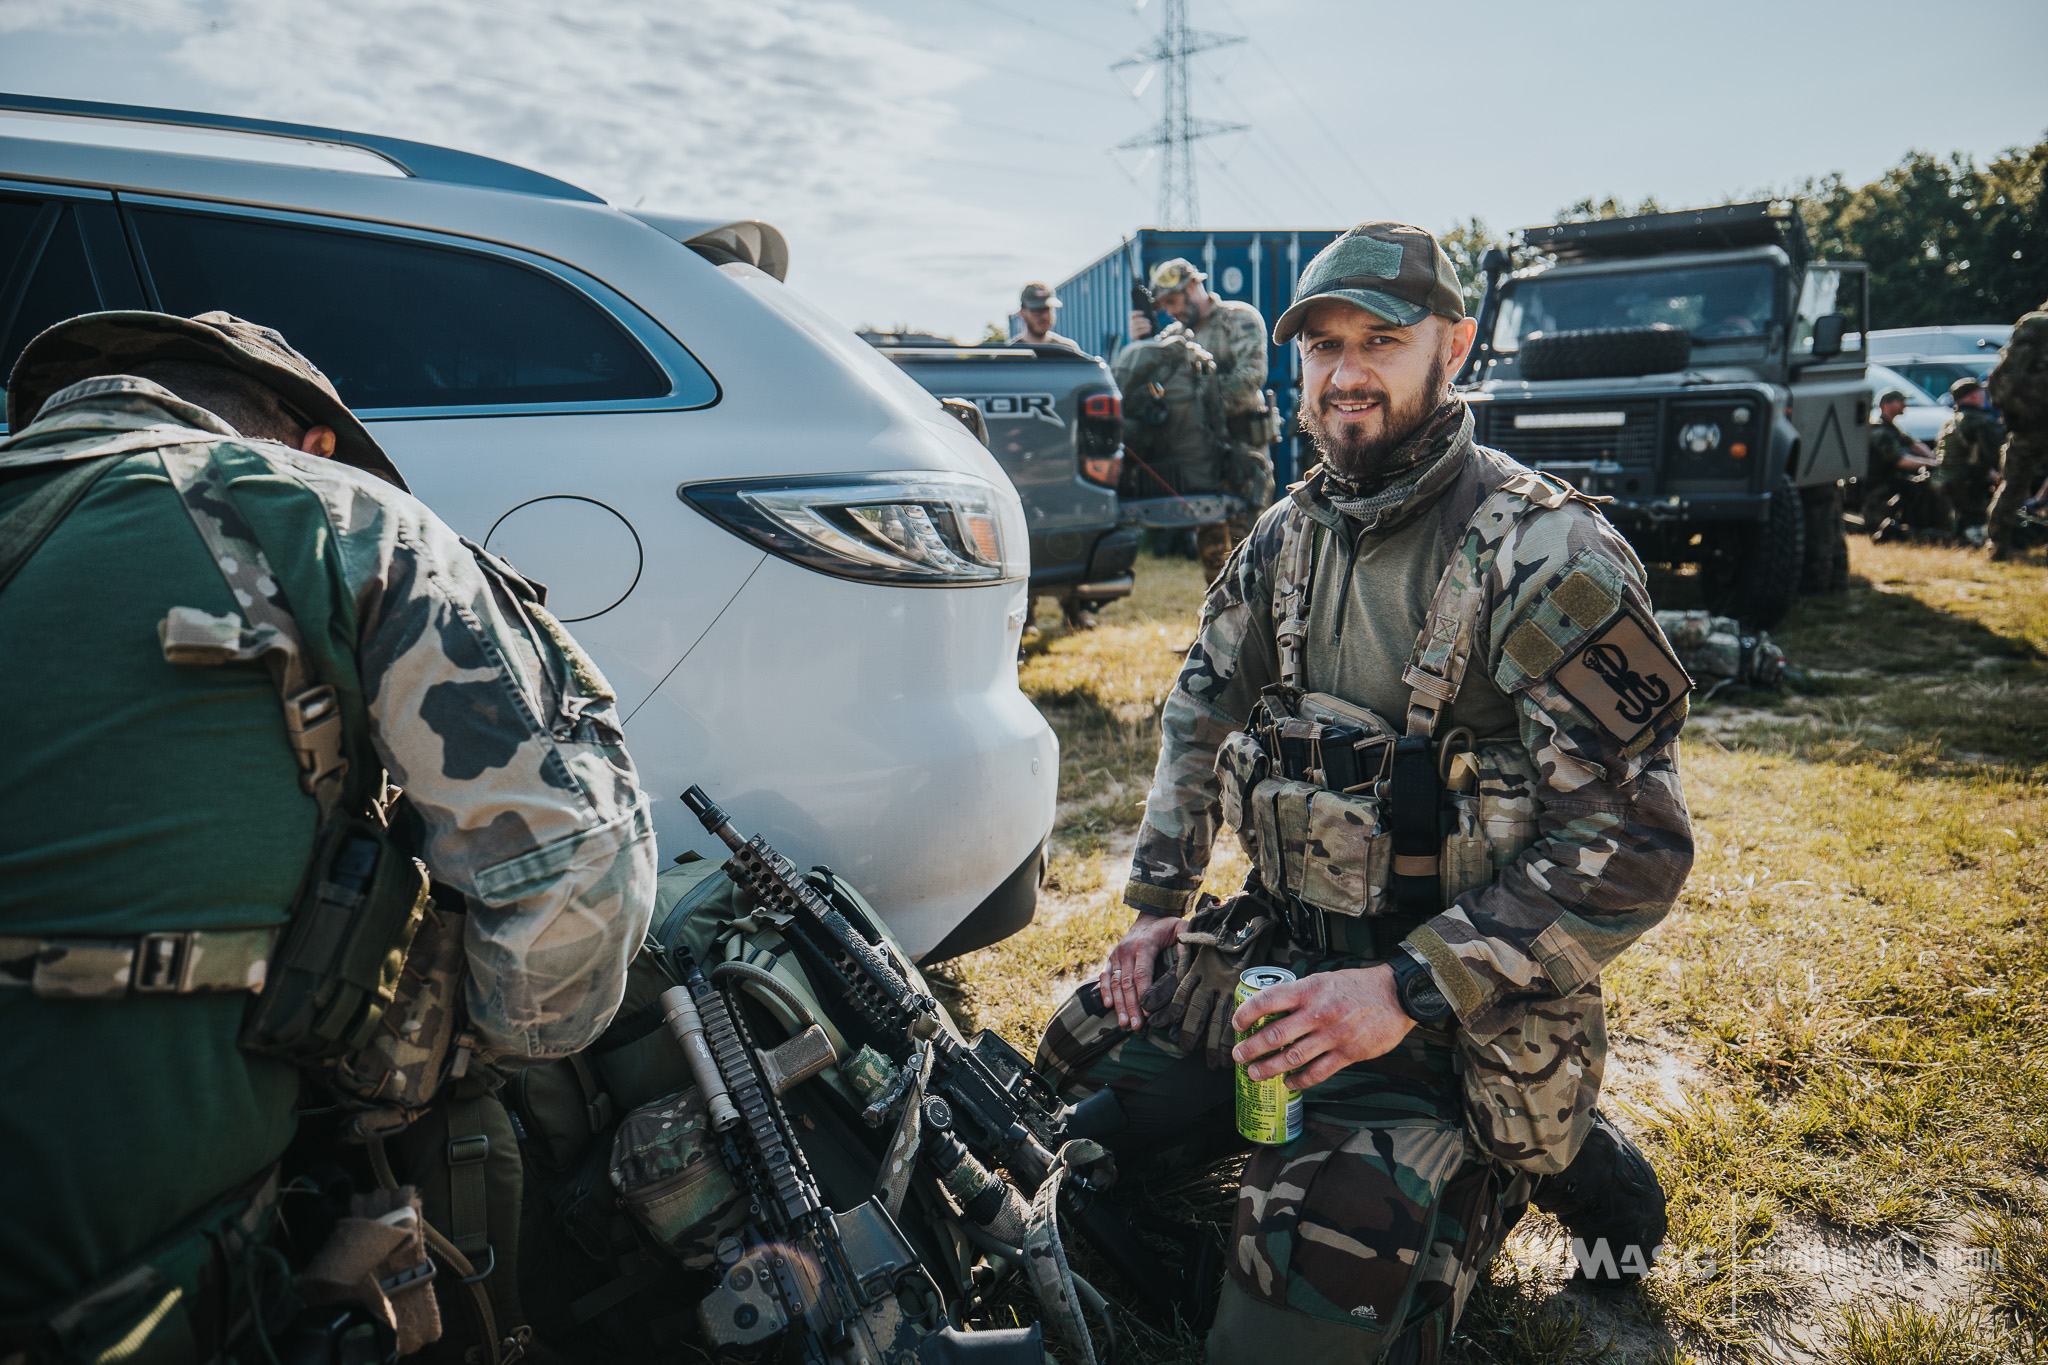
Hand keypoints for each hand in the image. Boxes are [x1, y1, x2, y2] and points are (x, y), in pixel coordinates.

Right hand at [1098, 913, 1183, 1029]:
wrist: (1149, 915)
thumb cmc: (1168, 925)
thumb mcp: (1181, 928)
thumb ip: (1185, 943)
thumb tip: (1187, 966)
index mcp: (1144, 945)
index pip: (1142, 974)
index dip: (1144, 994)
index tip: (1148, 1012)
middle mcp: (1127, 950)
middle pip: (1127, 983)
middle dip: (1131, 1006)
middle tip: (1136, 1026)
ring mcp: (1117, 954)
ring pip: (1114, 983)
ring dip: (1119, 1004)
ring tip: (1124, 1024)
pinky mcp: (1111, 957)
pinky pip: (1105, 975)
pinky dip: (1104, 990)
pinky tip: (1108, 1006)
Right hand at [1128, 310, 1154, 339]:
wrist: (1146, 343)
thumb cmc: (1147, 332)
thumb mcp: (1149, 324)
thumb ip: (1152, 318)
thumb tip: (1154, 313)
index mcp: (1133, 322)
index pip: (1131, 315)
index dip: (1136, 313)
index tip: (1143, 313)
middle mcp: (1131, 326)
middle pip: (1135, 320)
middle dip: (1143, 320)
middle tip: (1149, 322)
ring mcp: (1131, 332)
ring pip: (1136, 326)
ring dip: (1144, 325)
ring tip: (1150, 326)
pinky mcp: (1134, 337)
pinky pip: (1137, 332)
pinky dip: (1144, 330)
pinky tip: (1149, 330)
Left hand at [1229, 966, 1415, 1089]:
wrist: (1398, 995)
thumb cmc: (1358, 986)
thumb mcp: (1324, 980)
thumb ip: (1300, 995)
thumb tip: (1272, 1009)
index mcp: (1309, 990)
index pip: (1268, 1000)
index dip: (1247, 1014)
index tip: (1237, 1024)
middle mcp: (1319, 1012)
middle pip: (1275, 1034)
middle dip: (1252, 1048)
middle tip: (1238, 1056)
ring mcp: (1334, 1035)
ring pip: (1293, 1057)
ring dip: (1270, 1068)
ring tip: (1256, 1073)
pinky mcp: (1349, 1053)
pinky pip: (1318, 1072)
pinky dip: (1299, 1080)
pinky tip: (1289, 1082)